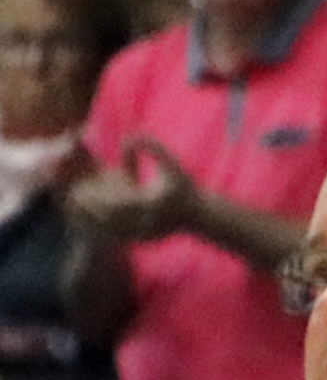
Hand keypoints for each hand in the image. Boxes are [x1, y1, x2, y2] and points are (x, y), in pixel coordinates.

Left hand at [67, 139, 196, 248]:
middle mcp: (148, 221)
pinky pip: (117, 237)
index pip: (116, 201)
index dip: (96, 195)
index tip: (80, 187)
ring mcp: (145, 234)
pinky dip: (102, 229)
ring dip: (92, 220)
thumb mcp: (173, 163)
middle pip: (109, 218)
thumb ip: (151, 147)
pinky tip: (92, 221)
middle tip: (72, 196)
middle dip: (89, 207)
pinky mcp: (143, 241)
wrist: (201, 216)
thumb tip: (126, 137)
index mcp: (153, 203)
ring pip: (110, 230)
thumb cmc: (187, 187)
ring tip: (76, 209)